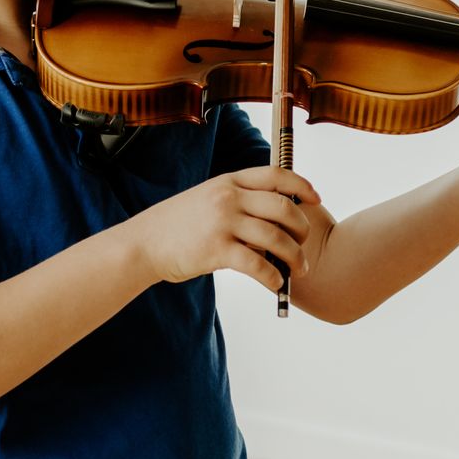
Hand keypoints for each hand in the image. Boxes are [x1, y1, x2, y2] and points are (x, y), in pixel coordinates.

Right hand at [122, 166, 320, 292]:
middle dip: (302, 228)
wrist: (142, 243)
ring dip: (295, 256)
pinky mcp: (216, 250)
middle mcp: (228, 197)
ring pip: (276, 238)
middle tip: (305, 244)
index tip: (316, 199)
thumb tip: (272, 218)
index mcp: (228, 181)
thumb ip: (236, 200)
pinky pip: (257, 264)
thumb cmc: (176, 225)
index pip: (276, 175)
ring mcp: (223, 223)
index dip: (302, 186)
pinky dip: (272, 277)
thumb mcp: (206, 198)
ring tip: (299, 269)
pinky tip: (275, 284)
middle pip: (284, 207)